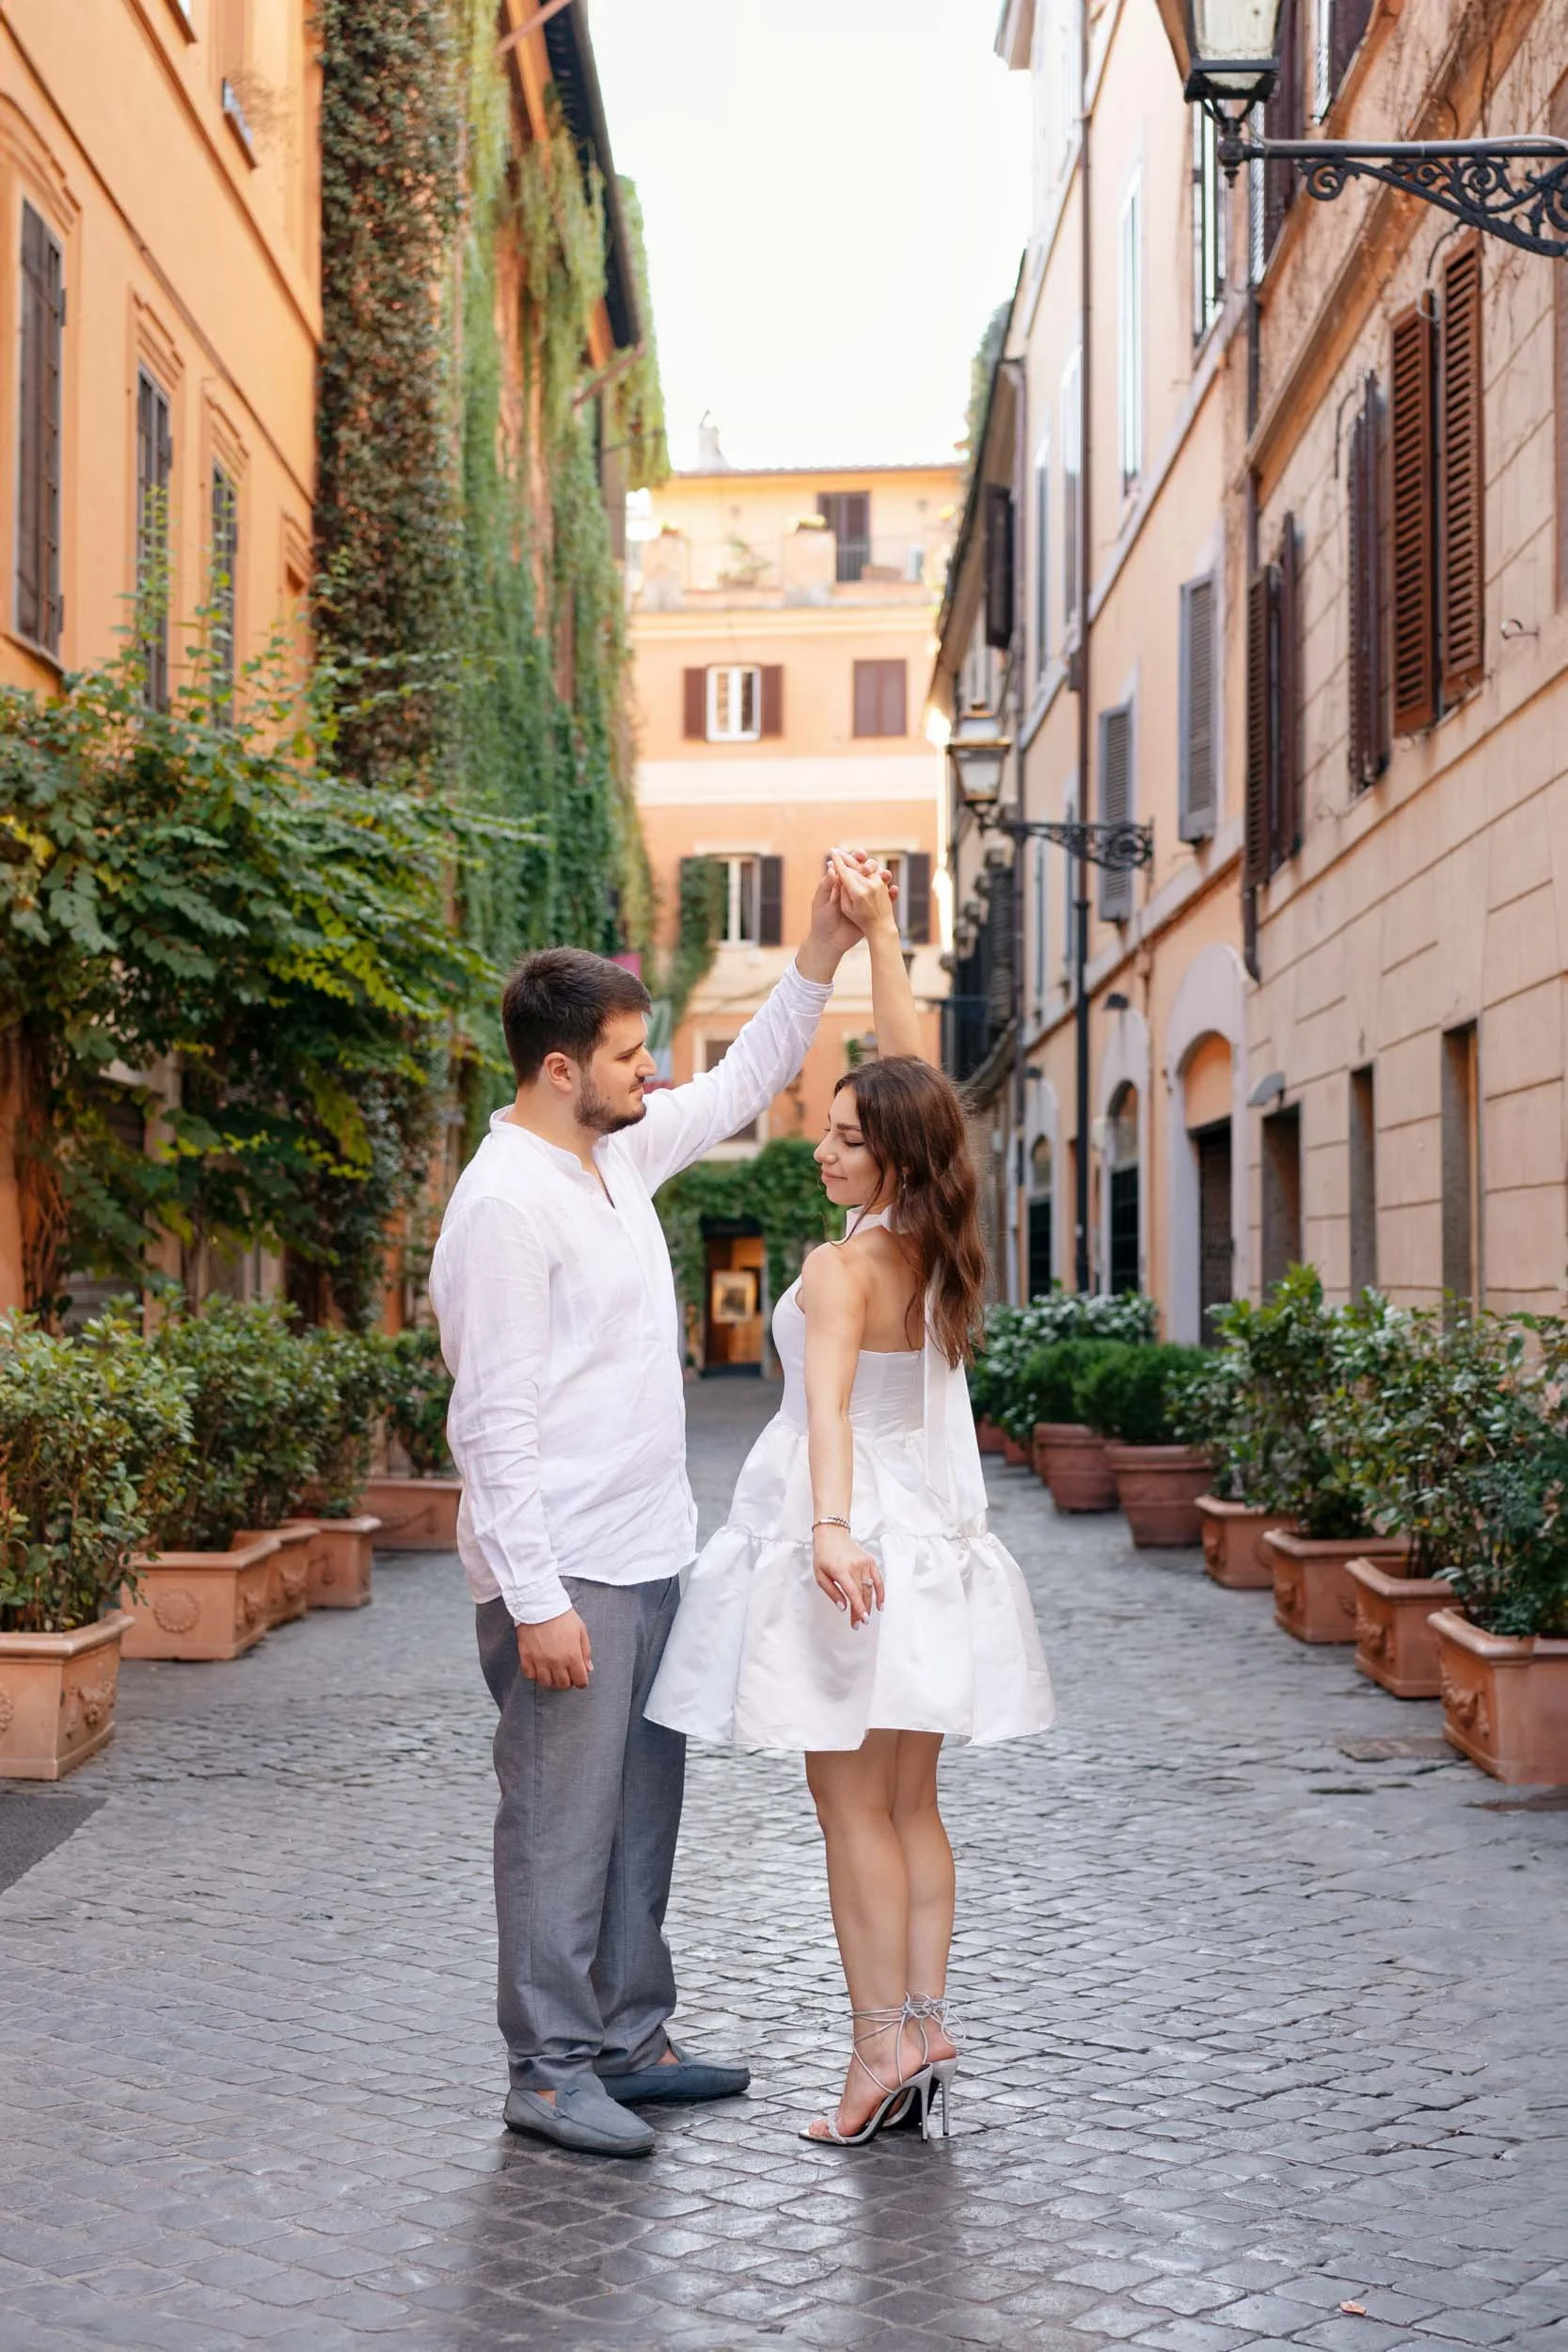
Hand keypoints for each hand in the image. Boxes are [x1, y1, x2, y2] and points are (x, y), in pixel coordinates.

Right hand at [517, 1607, 591, 1689]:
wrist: (540, 1605)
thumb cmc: (563, 1616)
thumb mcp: (581, 1631)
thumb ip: (585, 1652)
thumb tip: (588, 1669)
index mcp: (572, 1656)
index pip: (580, 1681)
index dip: (582, 1681)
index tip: (580, 1677)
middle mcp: (556, 1662)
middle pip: (563, 1685)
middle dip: (567, 1682)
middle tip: (566, 1674)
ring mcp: (540, 1661)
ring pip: (546, 1683)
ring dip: (551, 1680)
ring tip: (552, 1671)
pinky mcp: (526, 1656)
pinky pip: (530, 1675)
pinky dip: (535, 1674)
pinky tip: (539, 1667)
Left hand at [805, 847, 894, 969]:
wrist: (830, 941)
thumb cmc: (822, 920)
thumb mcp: (821, 902)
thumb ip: (826, 886)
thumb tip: (831, 868)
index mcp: (840, 884)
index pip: (849, 866)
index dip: (854, 858)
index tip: (860, 854)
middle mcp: (854, 888)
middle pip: (865, 871)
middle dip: (871, 865)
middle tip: (871, 867)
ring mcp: (864, 898)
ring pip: (877, 882)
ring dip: (884, 876)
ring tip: (886, 876)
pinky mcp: (871, 910)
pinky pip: (885, 900)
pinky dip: (891, 894)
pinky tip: (894, 891)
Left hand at [812, 1524, 884, 1627]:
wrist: (832, 1535)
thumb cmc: (824, 1556)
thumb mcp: (820, 1575)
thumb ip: (832, 1592)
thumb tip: (843, 1607)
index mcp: (841, 1570)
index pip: (853, 1592)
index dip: (859, 1608)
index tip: (862, 1620)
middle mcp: (855, 1566)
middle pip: (862, 1593)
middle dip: (861, 1611)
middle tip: (858, 1624)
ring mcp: (864, 1563)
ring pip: (870, 1589)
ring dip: (869, 1605)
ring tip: (866, 1617)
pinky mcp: (870, 1561)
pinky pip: (878, 1579)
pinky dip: (880, 1592)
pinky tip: (880, 1604)